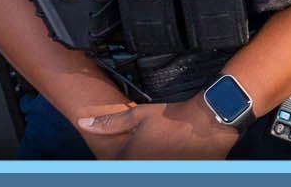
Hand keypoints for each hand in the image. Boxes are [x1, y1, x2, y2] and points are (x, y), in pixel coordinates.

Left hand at [83, 98, 240, 159]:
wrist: (207, 123)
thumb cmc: (173, 118)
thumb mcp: (139, 115)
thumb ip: (110, 123)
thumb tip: (84, 122)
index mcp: (131, 159)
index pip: (115, 165)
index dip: (120, 158)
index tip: (131, 148)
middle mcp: (144, 169)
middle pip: (132, 168)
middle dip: (136, 160)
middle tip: (152, 146)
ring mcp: (160, 173)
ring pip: (147, 170)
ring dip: (150, 162)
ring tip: (163, 150)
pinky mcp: (178, 175)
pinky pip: (162, 172)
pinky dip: (164, 163)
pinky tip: (172, 156)